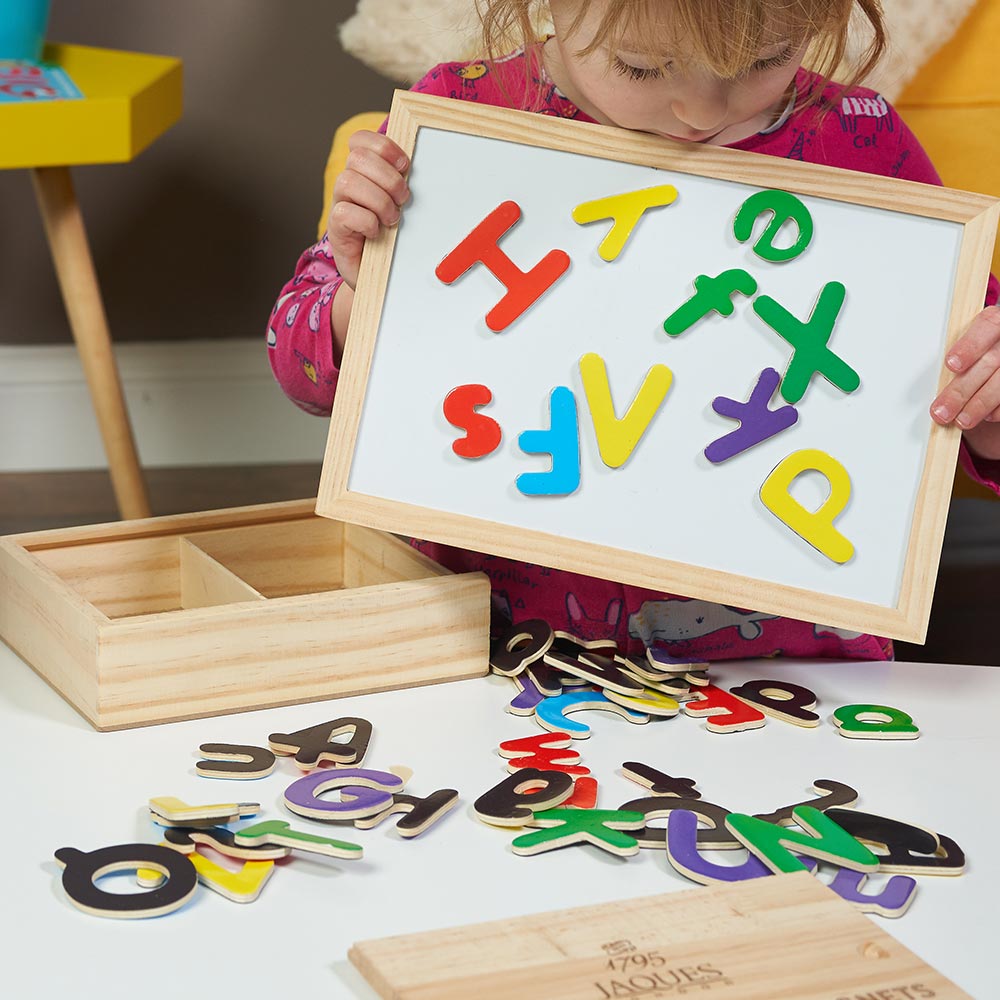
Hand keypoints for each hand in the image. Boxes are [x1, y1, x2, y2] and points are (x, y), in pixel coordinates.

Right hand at [327, 130, 409, 289]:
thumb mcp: (402, 207)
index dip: (383, 146)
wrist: (378, 276)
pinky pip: (345, 212)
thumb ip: (405, 185)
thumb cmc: (391, 240)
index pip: (360, 140)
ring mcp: (339, 205)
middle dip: (388, 178)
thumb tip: (423, 169)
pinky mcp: (336, 228)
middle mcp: (348, 185)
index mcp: (363, 173)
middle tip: (403, 199)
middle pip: (357, 158)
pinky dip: (367, 222)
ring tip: (392, 219)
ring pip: (348, 181)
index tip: (405, 165)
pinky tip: (376, 232)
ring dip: (379, 200)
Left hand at [931, 305, 999, 460]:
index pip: (987, 327)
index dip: (969, 346)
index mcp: (995, 323)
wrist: (999, 362)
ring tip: (961, 420)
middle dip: (962, 390)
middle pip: (989, 362)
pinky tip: (985, 416)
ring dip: (978, 405)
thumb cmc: (978, 354)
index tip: (951, 364)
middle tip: (941, 411)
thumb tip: (930, 375)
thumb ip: (958, 355)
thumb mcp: (968, 346)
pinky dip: (997, 410)